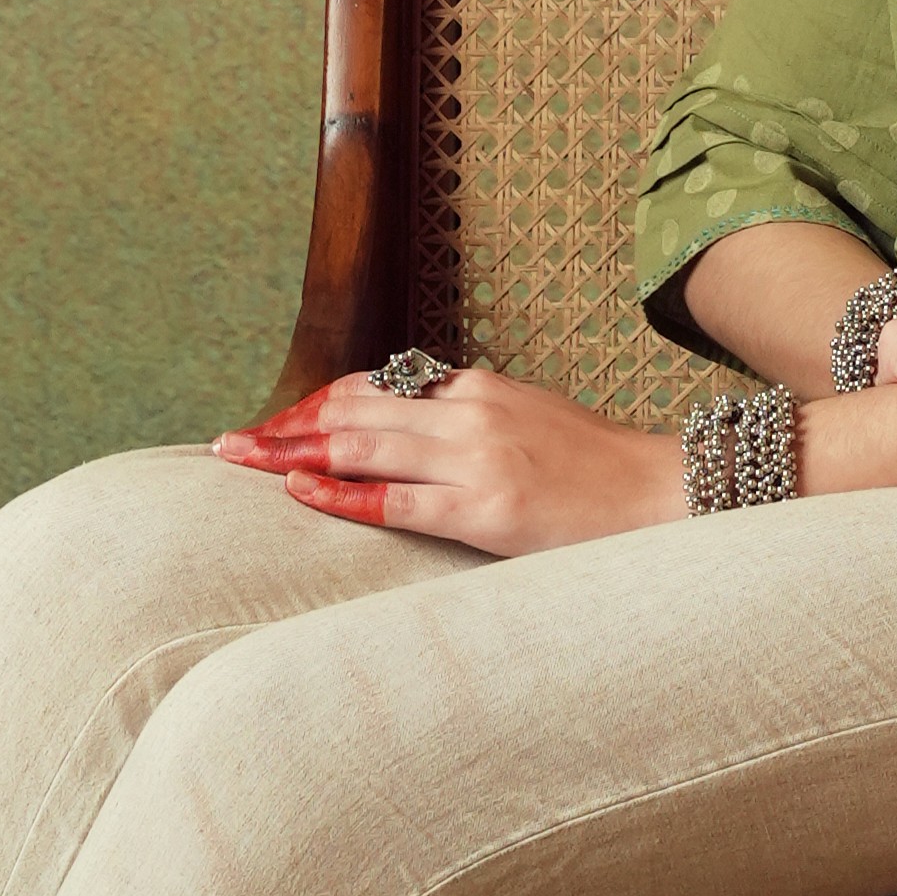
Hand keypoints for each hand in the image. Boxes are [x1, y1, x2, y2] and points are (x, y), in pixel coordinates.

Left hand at [214, 363, 688, 557]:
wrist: (665, 492)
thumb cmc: (599, 468)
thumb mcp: (532, 419)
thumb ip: (472, 417)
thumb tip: (411, 426)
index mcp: (480, 389)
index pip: (377, 385)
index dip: (316, 402)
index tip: (275, 422)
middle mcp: (471, 414)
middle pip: (354, 409)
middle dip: (285, 426)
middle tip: (231, 445)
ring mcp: (477, 460)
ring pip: (363, 445)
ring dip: (293, 452)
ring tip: (244, 462)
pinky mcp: (486, 510)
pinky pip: (395, 501)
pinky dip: (339, 494)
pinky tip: (300, 491)